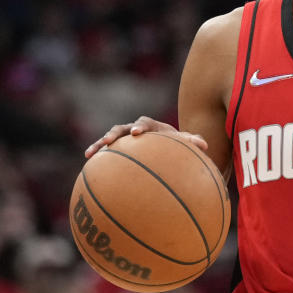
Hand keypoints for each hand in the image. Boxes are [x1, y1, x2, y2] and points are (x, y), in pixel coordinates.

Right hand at [84, 115, 207, 157]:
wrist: (167, 148)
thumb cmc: (176, 147)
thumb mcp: (184, 145)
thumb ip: (192, 142)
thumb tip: (204, 144)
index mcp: (152, 127)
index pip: (145, 123)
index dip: (140, 126)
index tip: (137, 133)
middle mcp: (135, 130)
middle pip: (122, 127)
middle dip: (115, 133)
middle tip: (109, 141)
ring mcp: (125, 140)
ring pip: (109, 139)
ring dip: (99, 144)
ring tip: (90, 154)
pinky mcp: (118, 150)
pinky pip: (105, 154)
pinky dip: (98, 159)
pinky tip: (88, 169)